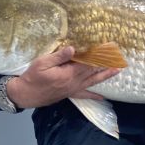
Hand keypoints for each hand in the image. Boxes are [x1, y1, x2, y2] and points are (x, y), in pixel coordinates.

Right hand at [5, 46, 119, 108]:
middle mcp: (75, 82)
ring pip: (93, 82)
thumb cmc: (33, 77)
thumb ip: (59, 56)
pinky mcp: (70, 94)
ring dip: (105, 76)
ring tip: (117, 70)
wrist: (26, 94)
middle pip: (93, 71)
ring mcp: (73, 89)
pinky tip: (103, 97)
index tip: (108, 47)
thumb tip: (73, 49)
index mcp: (69, 73)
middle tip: (118, 57)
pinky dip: (94, 95)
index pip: (88, 62)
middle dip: (106, 63)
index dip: (99, 54)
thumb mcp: (42, 63)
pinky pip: (85, 95)